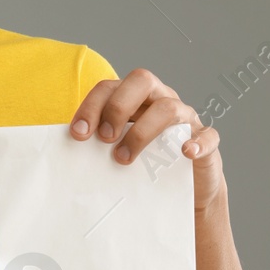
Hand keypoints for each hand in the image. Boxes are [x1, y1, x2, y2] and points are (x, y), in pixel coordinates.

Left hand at [71, 68, 225, 212]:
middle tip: (104, 139)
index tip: (78, 134)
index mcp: (134, 98)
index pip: (109, 87)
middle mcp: (160, 99)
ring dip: (143, 132)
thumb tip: (62, 155)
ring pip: (168, 107)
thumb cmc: (144, 164)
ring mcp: (186, 118)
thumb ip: (97, 145)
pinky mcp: (206, 141)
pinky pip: (207, 135)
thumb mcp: (118, 150)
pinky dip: (197, 143)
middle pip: (141, 80)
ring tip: (124, 158)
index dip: (91, 106)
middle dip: (118, 107)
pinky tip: (185, 153)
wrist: (185, 188)